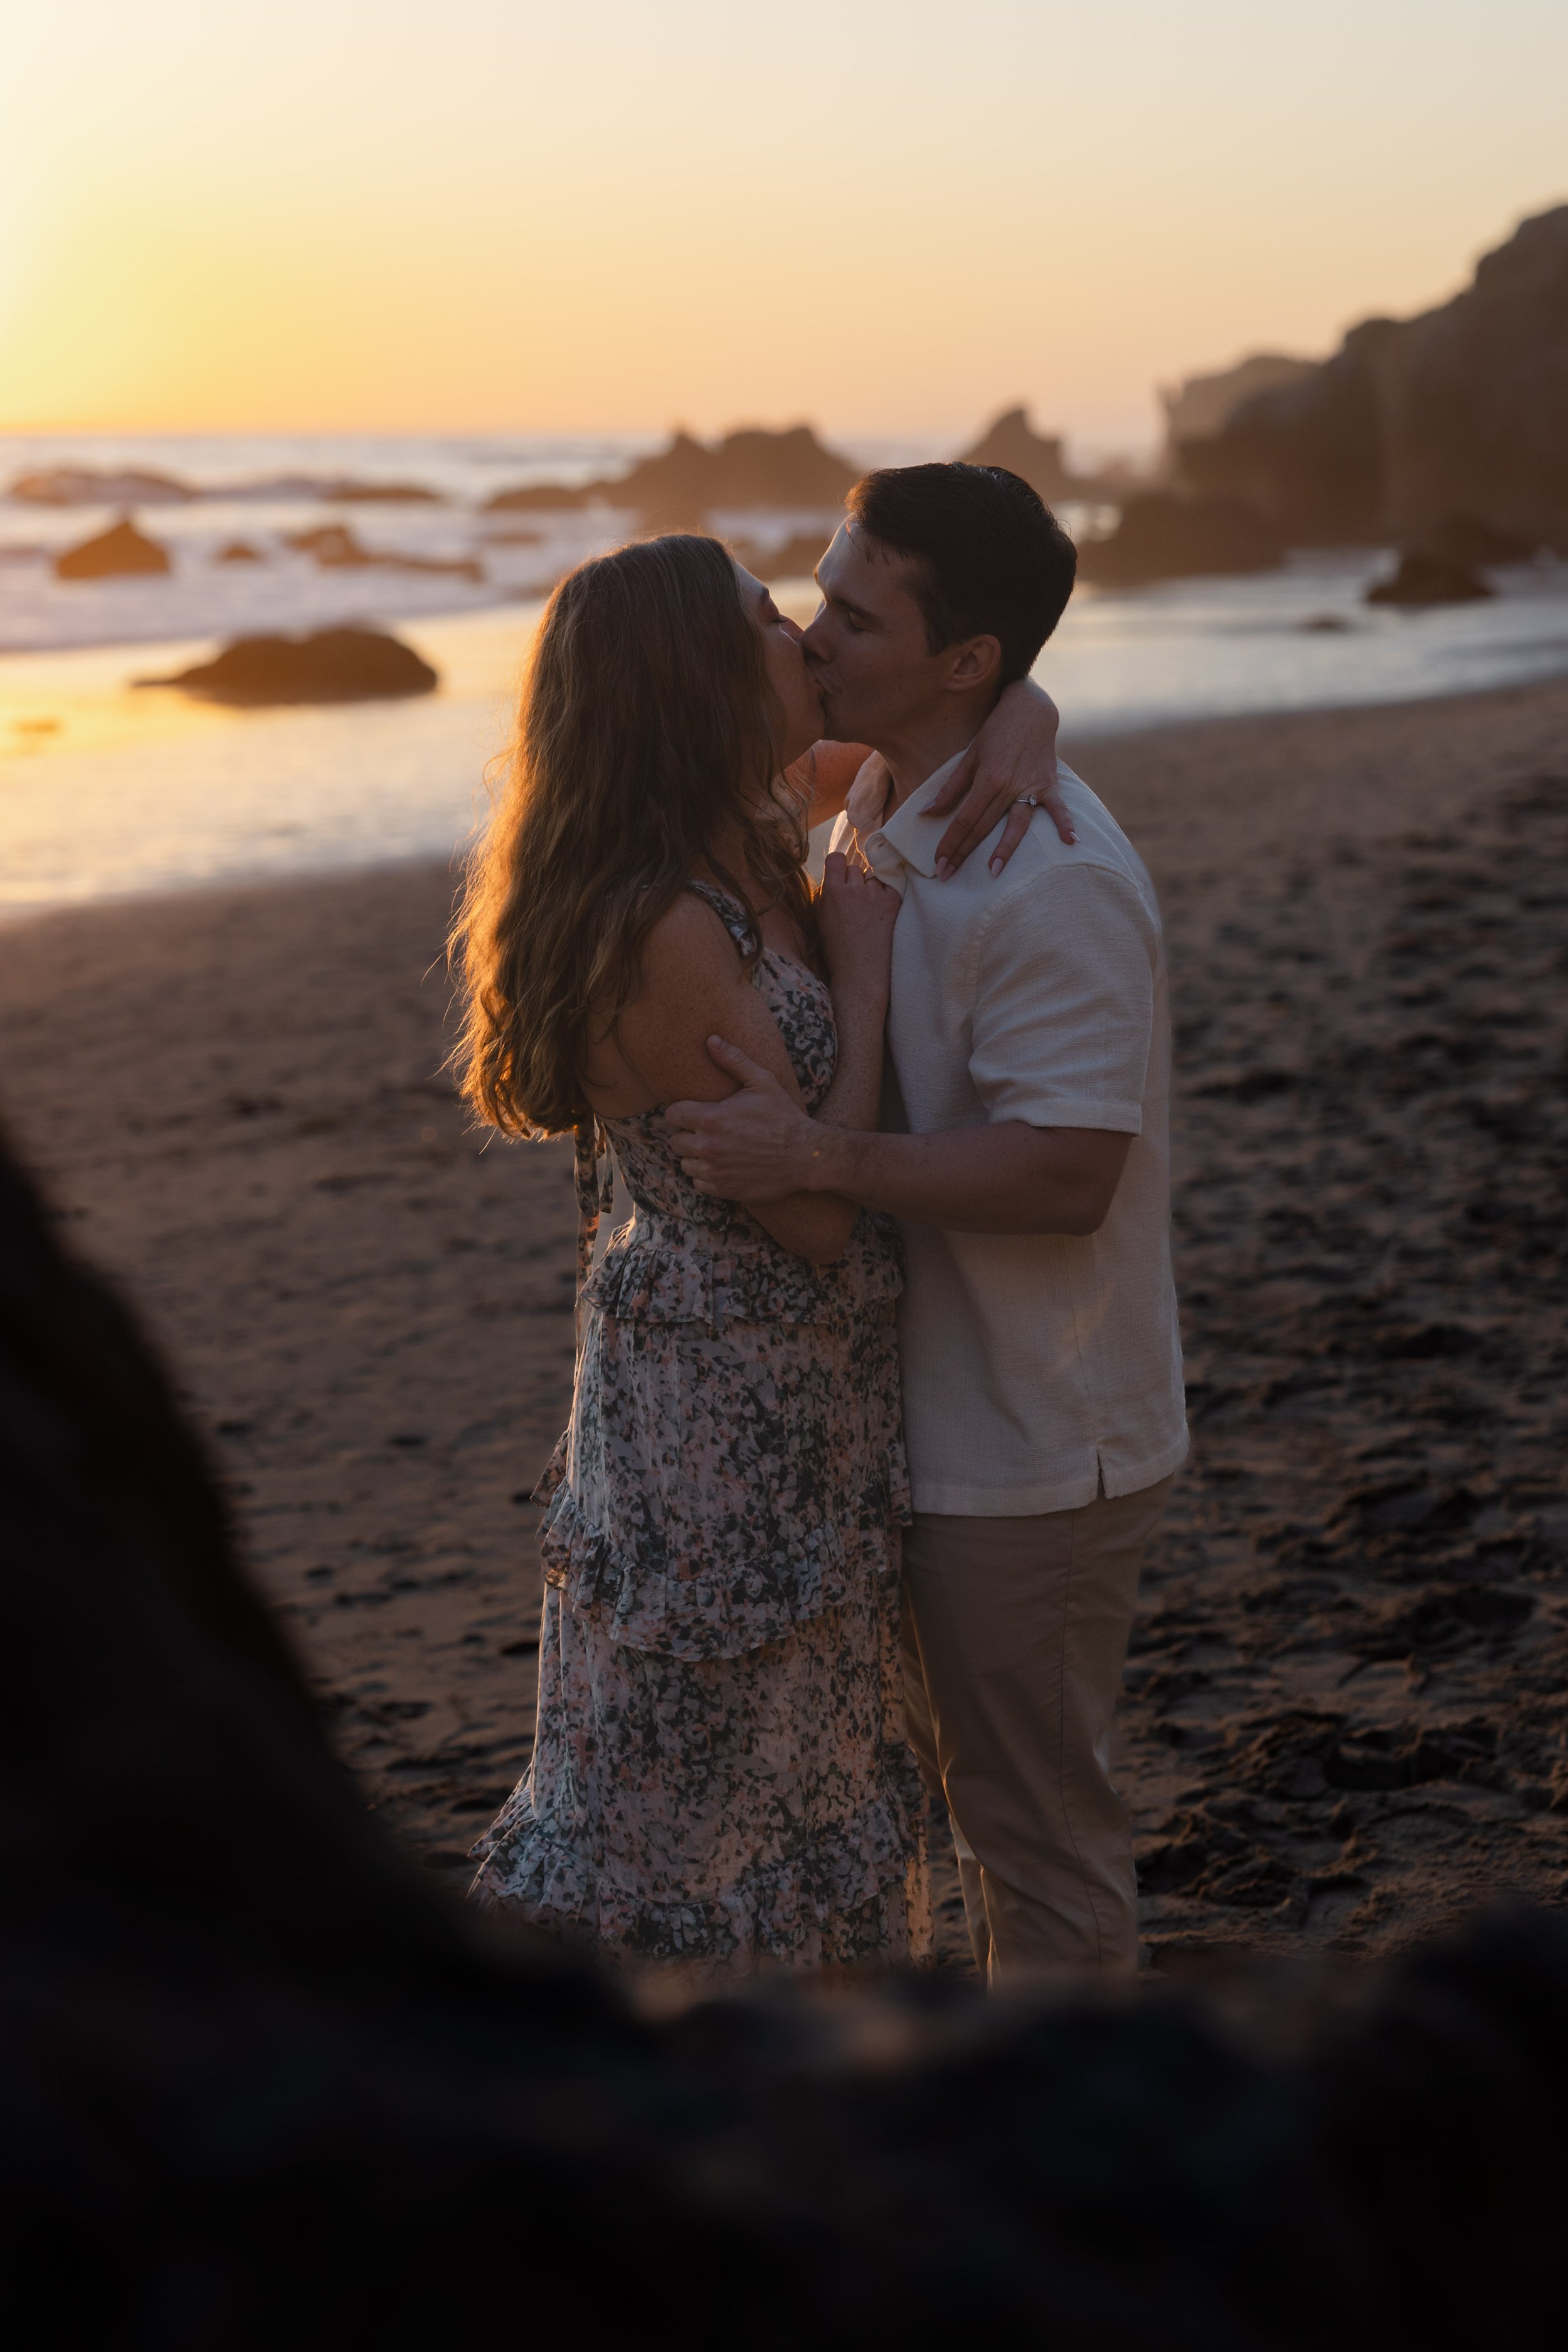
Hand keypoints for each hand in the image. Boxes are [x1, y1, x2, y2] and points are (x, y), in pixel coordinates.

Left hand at [666, 1040, 822, 1201]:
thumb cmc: (784, 1117)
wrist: (805, 1156)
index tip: (692, 1112)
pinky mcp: (723, 1189)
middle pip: (675, 1141)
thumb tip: (711, 1039)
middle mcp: (707, 1147)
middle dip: (688, 1134)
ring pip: (685, 1164)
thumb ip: (734, 1060)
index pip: (672, 1115)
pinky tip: (724, 1166)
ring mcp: (714, 1171)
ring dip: (696, 1157)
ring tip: (716, 1149)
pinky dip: (707, 1176)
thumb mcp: (762, 1082)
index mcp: (711, 1119)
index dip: (680, 1112)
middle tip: (707, 1131)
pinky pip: (700, 1183)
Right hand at [816, 849, 899, 1002]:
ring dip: (870, 887)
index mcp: (832, 892)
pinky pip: (889, 885)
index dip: (838, 866)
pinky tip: (881, 909)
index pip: (836, 858)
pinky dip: (885, 893)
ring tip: (869, 909)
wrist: (861, 974)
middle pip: (855, 867)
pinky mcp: (893, 902)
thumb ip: (824, 896)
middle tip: (855, 899)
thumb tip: (831, 880)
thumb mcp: (820, 921)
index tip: (840, 875)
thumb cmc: (837, 952)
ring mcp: (875, 895)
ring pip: (873, 877)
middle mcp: (854, 889)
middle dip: (854, 880)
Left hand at [925, 677, 1071, 878]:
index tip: (938, 863)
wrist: (1030, 709)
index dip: (949, 842)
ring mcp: (1031, 786)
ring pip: (1016, 824)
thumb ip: (950, 788)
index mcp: (987, 778)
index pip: (964, 818)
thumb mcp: (969, 755)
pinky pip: (1058, 807)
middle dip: (964, 852)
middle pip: (984, 826)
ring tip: (994, 873)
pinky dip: (1065, 823)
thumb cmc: (996, 731)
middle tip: (948, 876)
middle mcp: (1009, 785)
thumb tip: (927, 813)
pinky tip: (1071, 842)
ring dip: (1005, 849)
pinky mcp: (1049, 784)